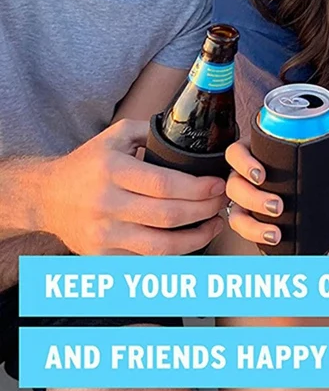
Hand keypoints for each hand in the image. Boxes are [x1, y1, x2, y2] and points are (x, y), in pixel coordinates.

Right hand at [44, 120, 227, 255]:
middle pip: (168, 215)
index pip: (164, 184)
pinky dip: (174, 253)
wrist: (45, 197)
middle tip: (222, 201)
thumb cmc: (87, 164)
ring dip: (197, 238)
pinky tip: (191, 240)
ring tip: (214, 224)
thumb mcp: (116, 136)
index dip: (198, 188)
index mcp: (112, 171)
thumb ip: (151, 131)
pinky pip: (146, 260)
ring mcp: (104, 234)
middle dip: (204, 210)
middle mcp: (107, 204)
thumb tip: (190, 131)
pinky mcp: (102, 256)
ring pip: (161, 246)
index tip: (217, 185)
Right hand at [225, 140, 328, 246]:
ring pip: (235, 211)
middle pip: (234, 184)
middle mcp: (243, 174)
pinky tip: (272, 239)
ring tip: (275, 233)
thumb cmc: (304, 165)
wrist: (307, 190)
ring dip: (252, 224)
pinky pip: (242, 228)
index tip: (262, 175)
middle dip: (253, 198)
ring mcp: (243, 198)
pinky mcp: (248, 217)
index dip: (244, 163)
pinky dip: (254, 235)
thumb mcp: (320, 159)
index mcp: (255, 151)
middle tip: (277, 206)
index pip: (236, 152)